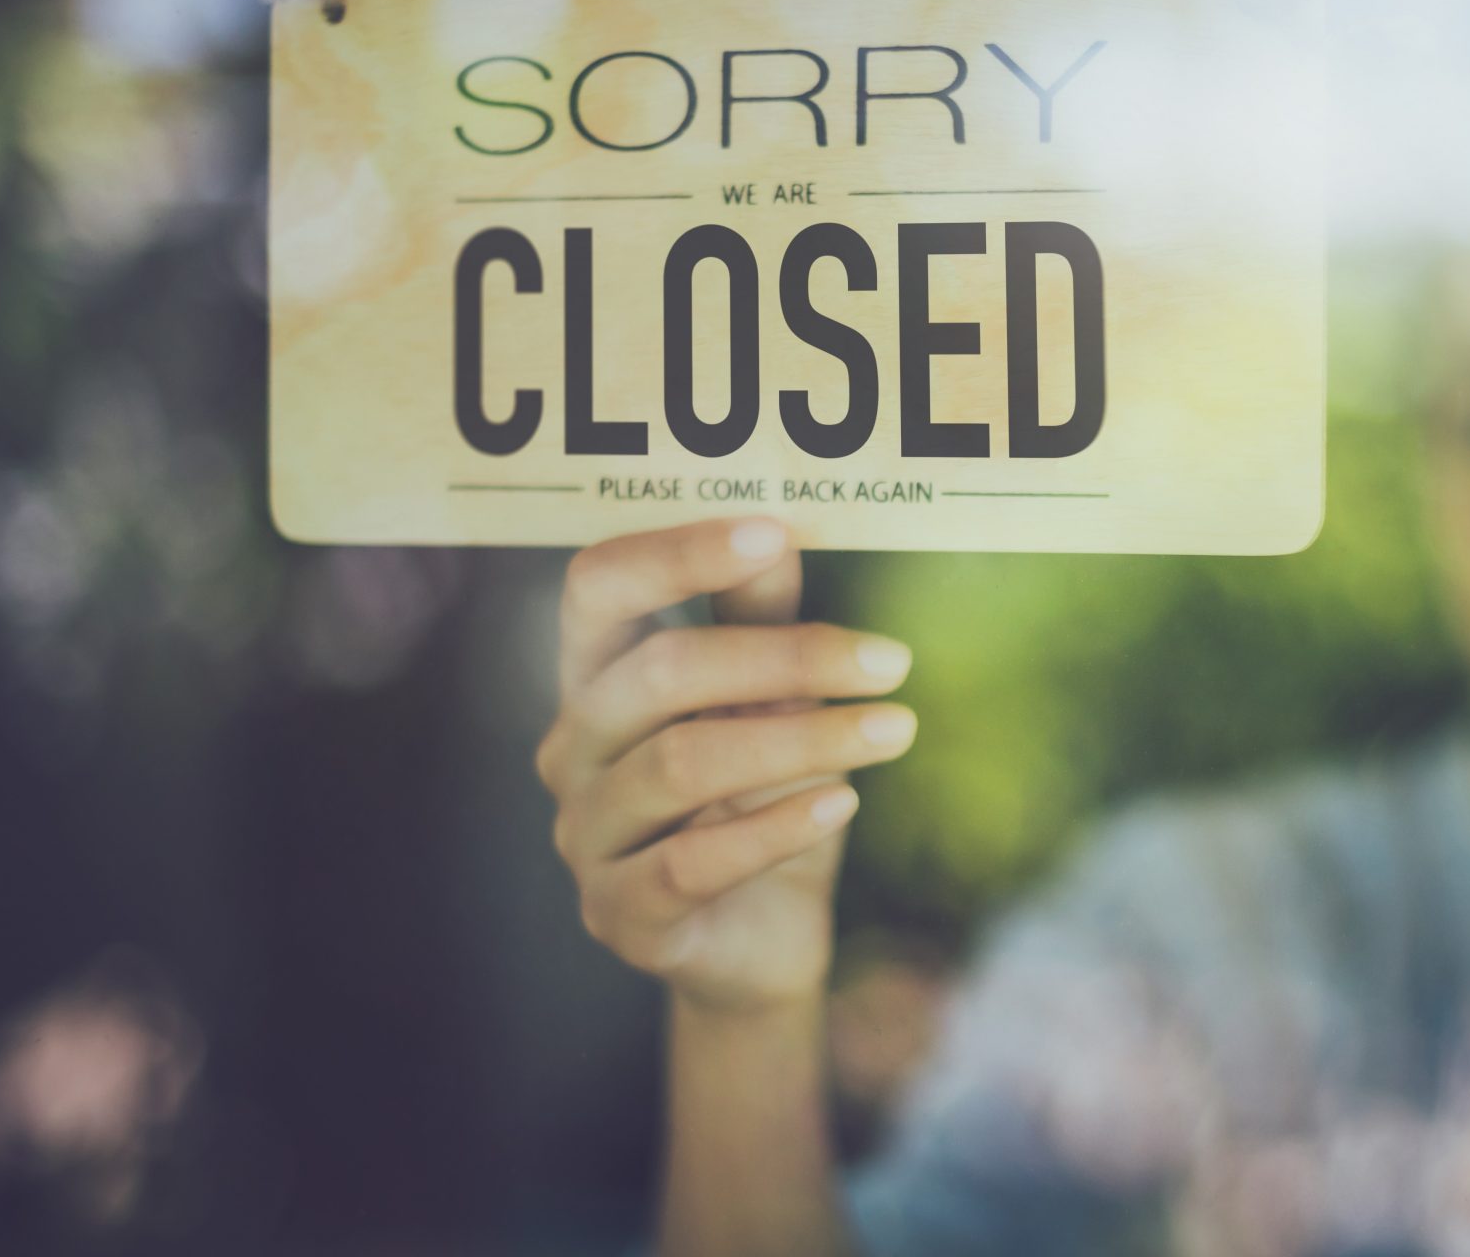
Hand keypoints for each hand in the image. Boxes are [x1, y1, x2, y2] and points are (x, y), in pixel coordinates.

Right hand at [537, 517, 915, 1013]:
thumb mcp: (773, 703)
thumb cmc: (761, 802)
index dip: (676, 553)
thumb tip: (780, 527)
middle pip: (657, 673)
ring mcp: (586, 837)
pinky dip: (776, 827)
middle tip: (891, 661)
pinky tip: (844, 805)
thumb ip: (761, 621)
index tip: (773, 532)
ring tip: (895, 731)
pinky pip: (692, 864)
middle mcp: (573, 751)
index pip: (596, 588)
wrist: (762, 942)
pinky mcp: (621, 916)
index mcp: (596, 679)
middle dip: (786, 658)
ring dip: (804, 741)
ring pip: (682, 765)